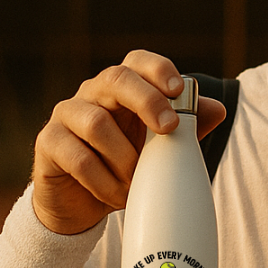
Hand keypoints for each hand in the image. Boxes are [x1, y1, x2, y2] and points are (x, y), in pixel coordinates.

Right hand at [31, 50, 226, 234]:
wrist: (80, 204)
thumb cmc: (122, 166)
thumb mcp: (159, 149)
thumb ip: (187, 127)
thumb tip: (218, 108)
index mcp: (122, 88)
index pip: (137, 62)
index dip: (158, 69)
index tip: (179, 89)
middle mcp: (92, 93)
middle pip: (115, 79)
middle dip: (147, 101)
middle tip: (169, 129)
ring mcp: (66, 114)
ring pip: (96, 123)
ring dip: (125, 158)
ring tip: (137, 181)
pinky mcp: (48, 143)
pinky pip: (78, 157)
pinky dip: (103, 181)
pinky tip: (117, 195)